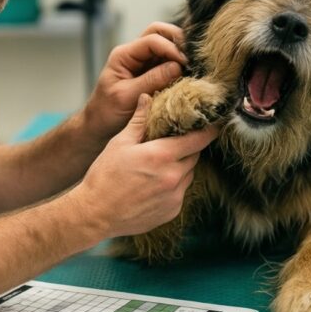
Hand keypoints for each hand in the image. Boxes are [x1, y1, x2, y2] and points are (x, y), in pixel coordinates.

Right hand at [70, 94, 217, 238]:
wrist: (95, 214)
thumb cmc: (104, 175)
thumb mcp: (119, 143)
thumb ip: (138, 121)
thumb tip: (146, 98)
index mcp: (162, 156)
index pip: (198, 140)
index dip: (209, 131)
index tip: (215, 125)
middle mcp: (173, 177)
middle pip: (194, 156)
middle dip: (187, 148)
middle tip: (172, 144)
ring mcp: (174, 197)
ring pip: (188, 175)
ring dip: (180, 168)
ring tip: (159, 166)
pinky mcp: (172, 211)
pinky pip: (180, 193)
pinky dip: (173, 186)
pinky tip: (153, 185)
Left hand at [82, 22, 187, 140]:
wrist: (99, 126)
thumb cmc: (107, 112)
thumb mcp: (127, 96)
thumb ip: (151, 80)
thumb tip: (178, 66)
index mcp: (124, 55)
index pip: (152, 39)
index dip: (171, 48)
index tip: (185, 63)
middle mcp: (134, 53)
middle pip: (160, 32)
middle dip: (178, 40)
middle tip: (192, 58)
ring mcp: (143, 62)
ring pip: (166, 44)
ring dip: (180, 52)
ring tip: (192, 66)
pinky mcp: (151, 73)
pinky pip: (168, 61)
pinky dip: (179, 64)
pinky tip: (188, 74)